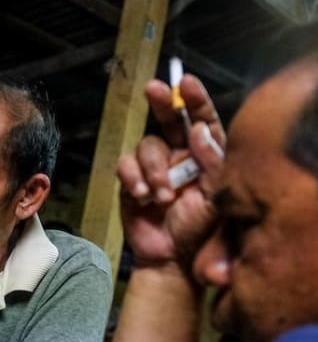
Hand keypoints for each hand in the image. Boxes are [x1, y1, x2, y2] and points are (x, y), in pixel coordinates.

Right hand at [117, 75, 225, 269]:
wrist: (172, 258)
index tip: (185, 82)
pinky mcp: (132, 181)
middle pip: (169, 120)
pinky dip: (133, 178)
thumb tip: (198, 130)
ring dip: (154, 168)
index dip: (194, 99)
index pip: (202, 120)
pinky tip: (142, 196)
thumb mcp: (216, 196)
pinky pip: (126, 166)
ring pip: (147, 146)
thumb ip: (212, 161)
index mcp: (204, 154)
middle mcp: (179, 155)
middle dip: (161, 103)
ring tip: (162, 196)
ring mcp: (154, 167)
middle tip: (154, 89)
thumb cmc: (200, 229)